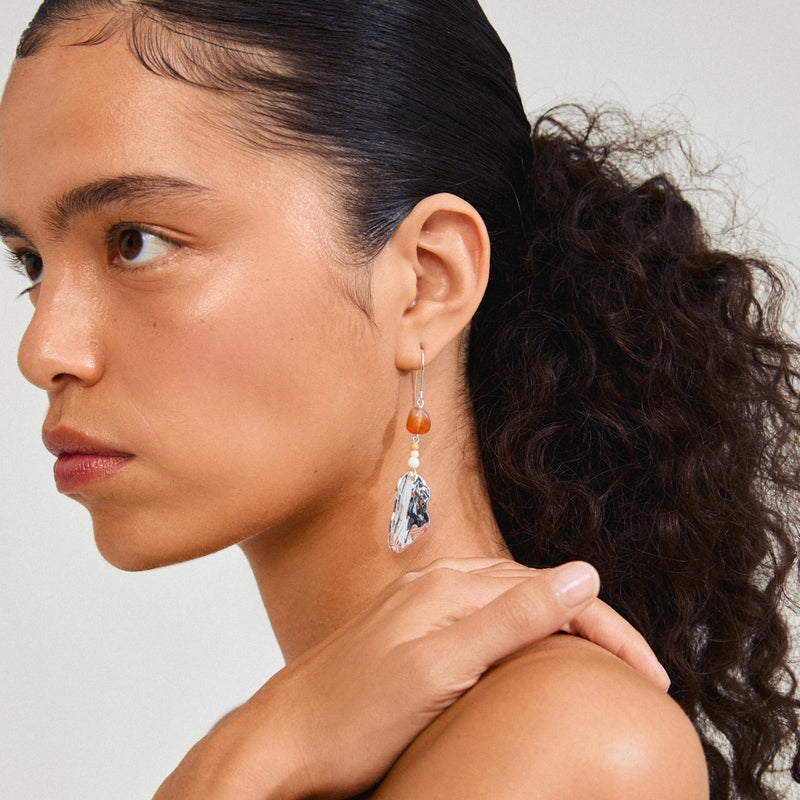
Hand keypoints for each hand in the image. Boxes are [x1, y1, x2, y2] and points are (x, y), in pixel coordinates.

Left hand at [154, 558, 666, 799]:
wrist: (277, 744)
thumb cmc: (348, 717)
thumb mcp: (438, 670)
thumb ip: (509, 618)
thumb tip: (582, 573)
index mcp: (448, 587)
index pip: (551, 590)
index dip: (607, 628)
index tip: (651, 677)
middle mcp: (436, 587)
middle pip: (535, 592)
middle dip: (590, 628)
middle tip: (636, 676)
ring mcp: (421, 610)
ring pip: (510, 607)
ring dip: (558, 632)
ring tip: (594, 668)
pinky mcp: (411, 637)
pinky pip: (483, 625)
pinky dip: (520, 642)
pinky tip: (525, 666)